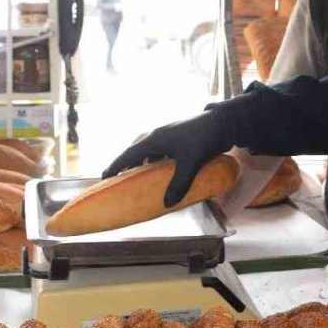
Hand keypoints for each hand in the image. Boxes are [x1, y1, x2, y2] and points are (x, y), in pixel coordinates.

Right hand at [101, 111, 232, 206]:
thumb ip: (179, 184)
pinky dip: (157, 162)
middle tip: (120, 180)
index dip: (116, 166)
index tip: (104, 178)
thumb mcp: (190, 163)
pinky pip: (161, 152)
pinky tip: (162, 173)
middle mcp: (158, 136)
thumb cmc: (203, 139)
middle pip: (136, 152)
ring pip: (150, 151)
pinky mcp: (179, 138)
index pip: (128, 154)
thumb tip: (167, 204)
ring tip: (140, 179)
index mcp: (155, 139)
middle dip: (127, 165)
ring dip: (144, 164)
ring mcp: (169, 136)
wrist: (223, 123)